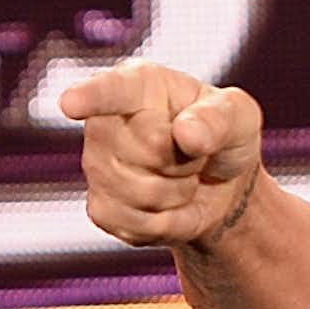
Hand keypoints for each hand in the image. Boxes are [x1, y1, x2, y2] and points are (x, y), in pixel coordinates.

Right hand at [60, 63, 265, 248]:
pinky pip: (135, 223)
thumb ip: (219, 118)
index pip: (110, 90)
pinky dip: (167, 221)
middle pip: (147, 151)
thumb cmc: (224, 135)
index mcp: (137, 85)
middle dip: (185, 161)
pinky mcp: (100, 207)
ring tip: (182, 175)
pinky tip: (169, 203)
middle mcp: (105, 122)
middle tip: (194, 152)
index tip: (70, 103)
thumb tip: (185, 134)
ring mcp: (96, 166)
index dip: (89, 97)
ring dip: (179, 192)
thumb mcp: (239, 117)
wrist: (219, 185)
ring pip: (142, 192)